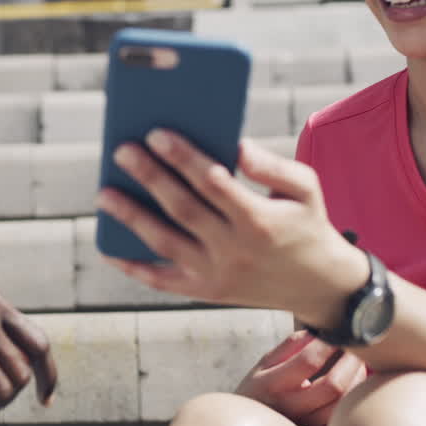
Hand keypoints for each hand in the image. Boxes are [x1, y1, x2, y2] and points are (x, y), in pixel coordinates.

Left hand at [96, 130, 365, 323]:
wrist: (319, 286)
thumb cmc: (306, 224)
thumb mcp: (306, 189)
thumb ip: (272, 166)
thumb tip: (235, 146)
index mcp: (259, 220)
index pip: (213, 182)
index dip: (183, 157)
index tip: (157, 133)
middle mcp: (235, 250)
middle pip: (182, 208)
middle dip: (150, 177)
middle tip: (122, 150)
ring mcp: (217, 275)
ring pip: (165, 243)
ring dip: (131, 218)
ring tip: (105, 193)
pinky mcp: (206, 292)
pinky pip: (161, 281)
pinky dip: (133, 266)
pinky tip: (108, 246)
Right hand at [235, 330, 366, 425]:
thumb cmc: (259, 391)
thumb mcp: (264, 364)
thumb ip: (290, 346)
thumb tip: (320, 329)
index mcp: (272, 384)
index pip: (308, 361)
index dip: (330, 345)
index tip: (341, 332)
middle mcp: (289, 408)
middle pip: (333, 386)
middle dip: (352, 362)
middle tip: (359, 348)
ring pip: (343, 404)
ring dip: (358, 380)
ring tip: (359, 364)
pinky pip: (344, 418)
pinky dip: (354, 399)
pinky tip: (356, 384)